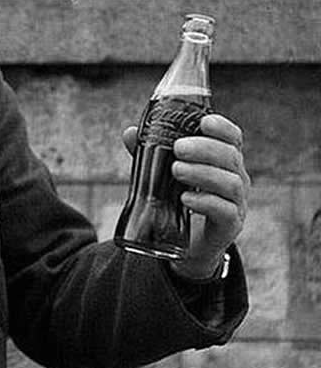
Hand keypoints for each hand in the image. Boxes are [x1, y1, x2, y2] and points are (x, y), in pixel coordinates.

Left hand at [122, 114, 249, 278]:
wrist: (188, 245)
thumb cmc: (178, 201)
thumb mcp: (162, 174)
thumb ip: (149, 153)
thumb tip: (130, 133)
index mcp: (222, 161)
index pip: (232, 138)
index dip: (222, 128)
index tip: (204, 122)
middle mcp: (235, 178)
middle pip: (230, 157)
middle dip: (205, 149)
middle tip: (178, 148)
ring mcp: (236, 203)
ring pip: (230, 183)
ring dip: (203, 173)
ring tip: (176, 170)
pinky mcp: (230, 226)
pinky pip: (225, 211)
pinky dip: (206, 202)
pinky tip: (185, 198)